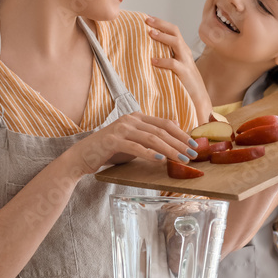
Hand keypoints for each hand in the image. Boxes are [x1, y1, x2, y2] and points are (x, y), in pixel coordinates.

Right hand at [63, 112, 199, 175]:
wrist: (83, 156)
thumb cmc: (110, 151)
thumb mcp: (132, 142)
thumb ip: (148, 140)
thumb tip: (171, 146)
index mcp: (136, 117)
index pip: (164, 124)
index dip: (181, 134)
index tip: (193, 145)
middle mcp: (130, 119)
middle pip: (161, 131)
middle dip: (179, 143)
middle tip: (192, 155)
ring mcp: (121, 129)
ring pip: (152, 138)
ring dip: (170, 150)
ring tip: (181, 159)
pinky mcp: (113, 140)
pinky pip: (135, 146)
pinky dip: (150, 153)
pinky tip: (161, 160)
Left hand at [145, 15, 212, 121]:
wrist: (199, 101)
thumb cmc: (185, 85)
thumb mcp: (175, 68)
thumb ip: (166, 59)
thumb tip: (146, 54)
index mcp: (183, 51)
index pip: (173, 31)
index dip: (161, 23)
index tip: (147, 18)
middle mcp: (185, 53)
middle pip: (175, 32)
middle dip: (160, 24)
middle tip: (146, 20)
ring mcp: (186, 62)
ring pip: (176, 43)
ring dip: (163, 37)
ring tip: (150, 33)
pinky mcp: (185, 74)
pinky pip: (174, 63)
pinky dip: (163, 61)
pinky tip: (153, 61)